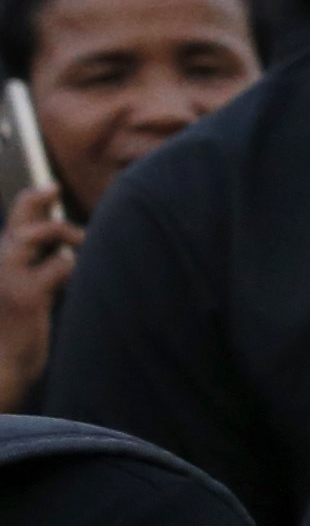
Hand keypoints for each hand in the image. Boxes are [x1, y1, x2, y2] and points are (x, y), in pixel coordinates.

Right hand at [0, 184, 70, 408]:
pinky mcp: (25, 297)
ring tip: (84, 242)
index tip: (50, 188)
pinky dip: (75, 266)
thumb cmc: (11, 337)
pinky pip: (60, 265)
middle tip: (59, 191)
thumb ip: (32, 271)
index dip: (31, 202)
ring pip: (39, 235)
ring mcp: (9, 278)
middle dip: (40, 201)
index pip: (13, 225)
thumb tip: (65, 250)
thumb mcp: (18, 297)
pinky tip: (81, 279)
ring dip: (66, 232)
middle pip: (22, 221)